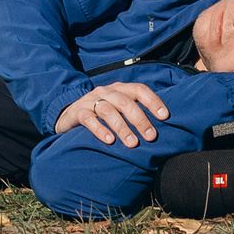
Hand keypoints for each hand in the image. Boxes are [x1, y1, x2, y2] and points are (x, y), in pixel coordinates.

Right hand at [53, 81, 170, 147]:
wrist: (68, 115)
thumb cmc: (101, 116)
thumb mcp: (118, 110)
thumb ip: (135, 114)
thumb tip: (162, 128)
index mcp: (120, 90)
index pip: (139, 90)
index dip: (153, 101)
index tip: (165, 117)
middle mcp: (106, 92)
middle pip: (125, 102)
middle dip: (140, 119)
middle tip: (151, 137)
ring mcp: (90, 101)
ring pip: (108, 110)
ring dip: (122, 127)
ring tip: (132, 144)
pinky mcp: (77, 112)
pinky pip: (89, 119)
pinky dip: (100, 130)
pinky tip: (109, 141)